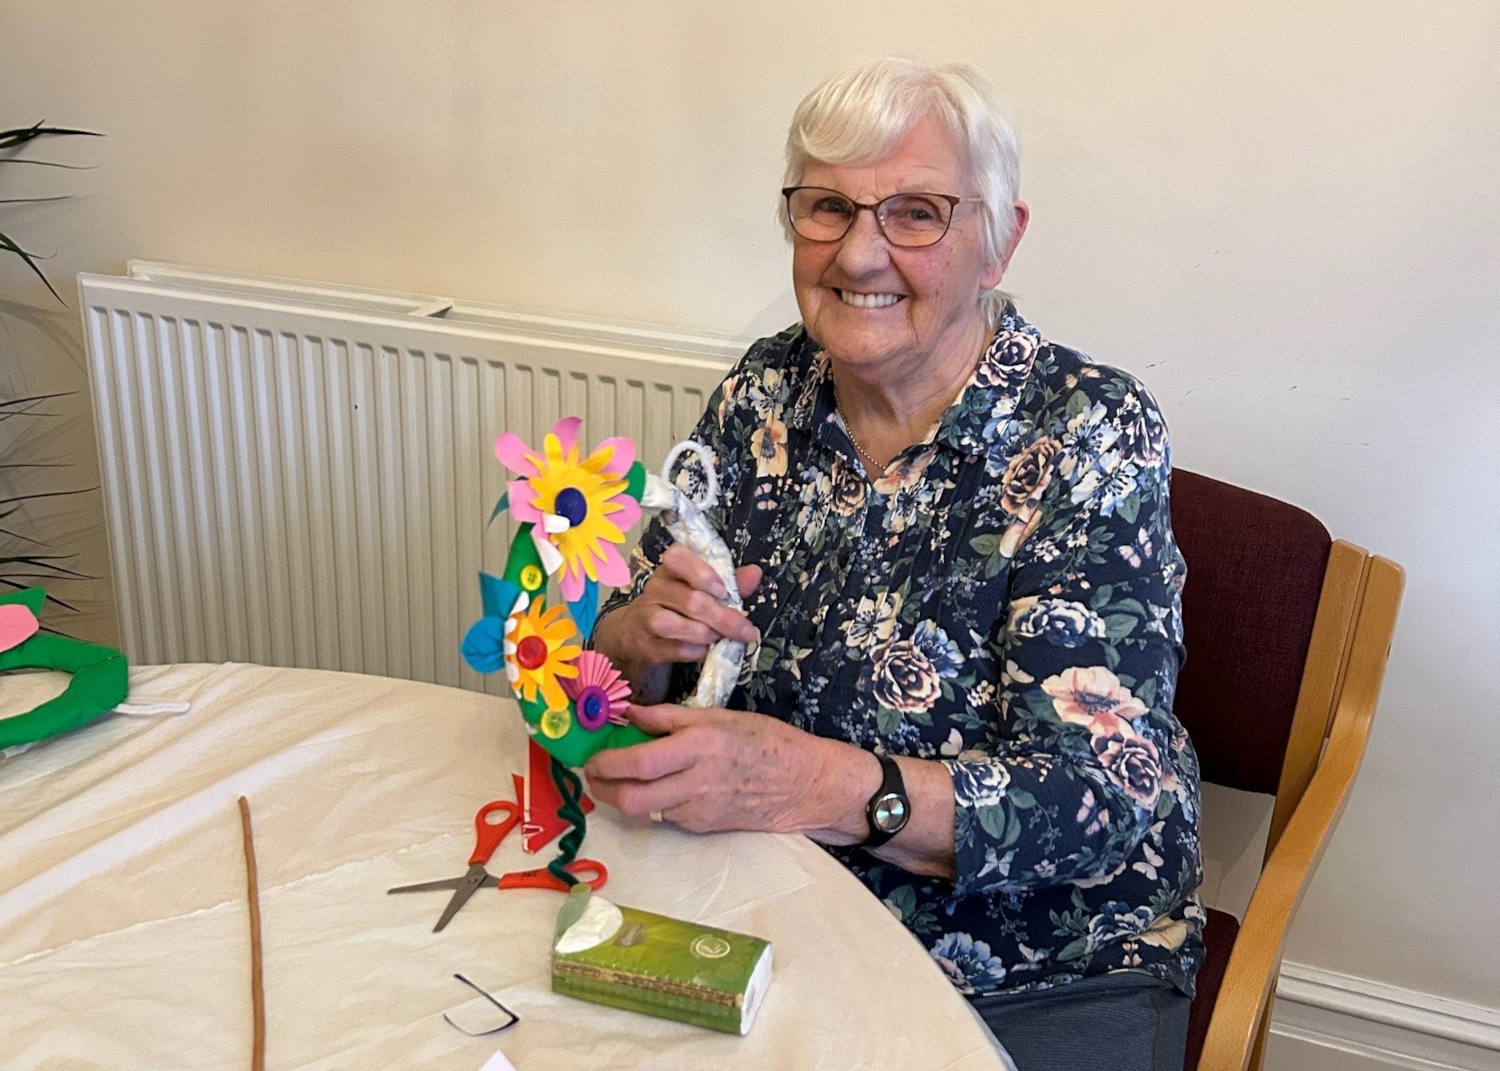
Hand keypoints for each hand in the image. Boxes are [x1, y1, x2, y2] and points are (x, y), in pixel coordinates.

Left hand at [583, 702, 865, 836]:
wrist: (803, 783)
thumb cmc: (765, 740)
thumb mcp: (720, 716)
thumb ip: (670, 717)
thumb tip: (629, 712)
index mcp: (699, 746)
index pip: (638, 761)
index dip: (607, 763)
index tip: (592, 757)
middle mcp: (696, 781)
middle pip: (632, 798)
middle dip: (603, 790)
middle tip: (594, 775)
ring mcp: (699, 810)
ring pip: (645, 810)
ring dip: (624, 797)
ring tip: (620, 779)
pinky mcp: (704, 827)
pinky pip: (667, 815)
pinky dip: (655, 802)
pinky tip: (661, 787)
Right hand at [605, 544, 760, 665]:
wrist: (636, 633)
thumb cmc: (677, 606)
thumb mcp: (701, 590)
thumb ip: (730, 582)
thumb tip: (754, 573)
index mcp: (670, 570)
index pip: (677, 558)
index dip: (702, 573)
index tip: (723, 590)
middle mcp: (655, 589)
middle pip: (689, 600)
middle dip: (722, 617)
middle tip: (745, 630)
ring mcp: (647, 617)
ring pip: (675, 624)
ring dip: (706, 634)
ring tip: (720, 638)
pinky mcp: (646, 645)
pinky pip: (674, 649)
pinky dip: (696, 652)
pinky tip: (705, 651)